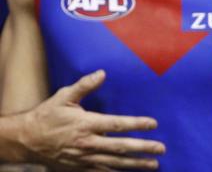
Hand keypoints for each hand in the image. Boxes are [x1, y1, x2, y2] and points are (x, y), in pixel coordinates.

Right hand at [20, 70, 164, 170]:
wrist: (27, 140)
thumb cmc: (47, 115)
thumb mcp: (64, 97)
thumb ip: (84, 85)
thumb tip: (102, 73)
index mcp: (86, 124)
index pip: (117, 124)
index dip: (136, 124)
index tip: (153, 124)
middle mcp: (88, 143)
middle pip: (121, 147)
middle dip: (143, 148)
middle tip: (161, 148)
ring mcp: (84, 158)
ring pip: (115, 162)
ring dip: (136, 164)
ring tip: (154, 163)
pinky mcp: (80, 167)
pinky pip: (102, 171)